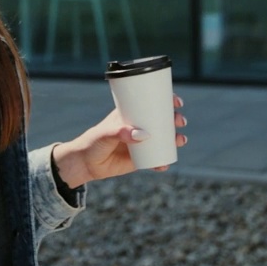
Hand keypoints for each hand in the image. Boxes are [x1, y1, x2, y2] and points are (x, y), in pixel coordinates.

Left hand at [51, 95, 187, 189]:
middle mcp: (139, 127)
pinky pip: (156, 160)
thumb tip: (143, 134)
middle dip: (175, 119)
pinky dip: (163, 162)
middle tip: (180, 121)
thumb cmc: (93, 142)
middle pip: (163, 120)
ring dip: (175, 139)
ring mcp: (141, 143)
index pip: (151, 103)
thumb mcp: (105, 134)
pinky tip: (165, 164)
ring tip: (180, 141)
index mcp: (131, 114)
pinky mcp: (140, 159)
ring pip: (164, 139)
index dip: (167, 100)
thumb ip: (121, 132)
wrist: (86, 164)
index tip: (176, 102)